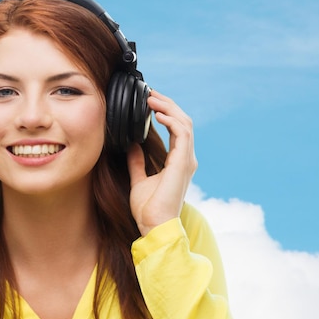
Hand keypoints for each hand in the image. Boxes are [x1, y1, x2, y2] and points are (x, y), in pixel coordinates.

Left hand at [127, 90, 196, 236]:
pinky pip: (182, 133)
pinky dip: (171, 120)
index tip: (149, 101)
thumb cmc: (148, 209)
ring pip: (184, 123)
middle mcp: (185, 159)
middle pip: (182, 121)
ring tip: (152, 98)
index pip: (177, 128)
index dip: (165, 111)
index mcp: (178, 161)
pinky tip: (157, 113)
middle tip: (150, 93)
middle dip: (167, 104)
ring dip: (168, 107)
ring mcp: (186, 160)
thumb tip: (131, 145)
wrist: (153, 226)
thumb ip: (137, 162)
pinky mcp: (182, 163)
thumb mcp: (138, 179)